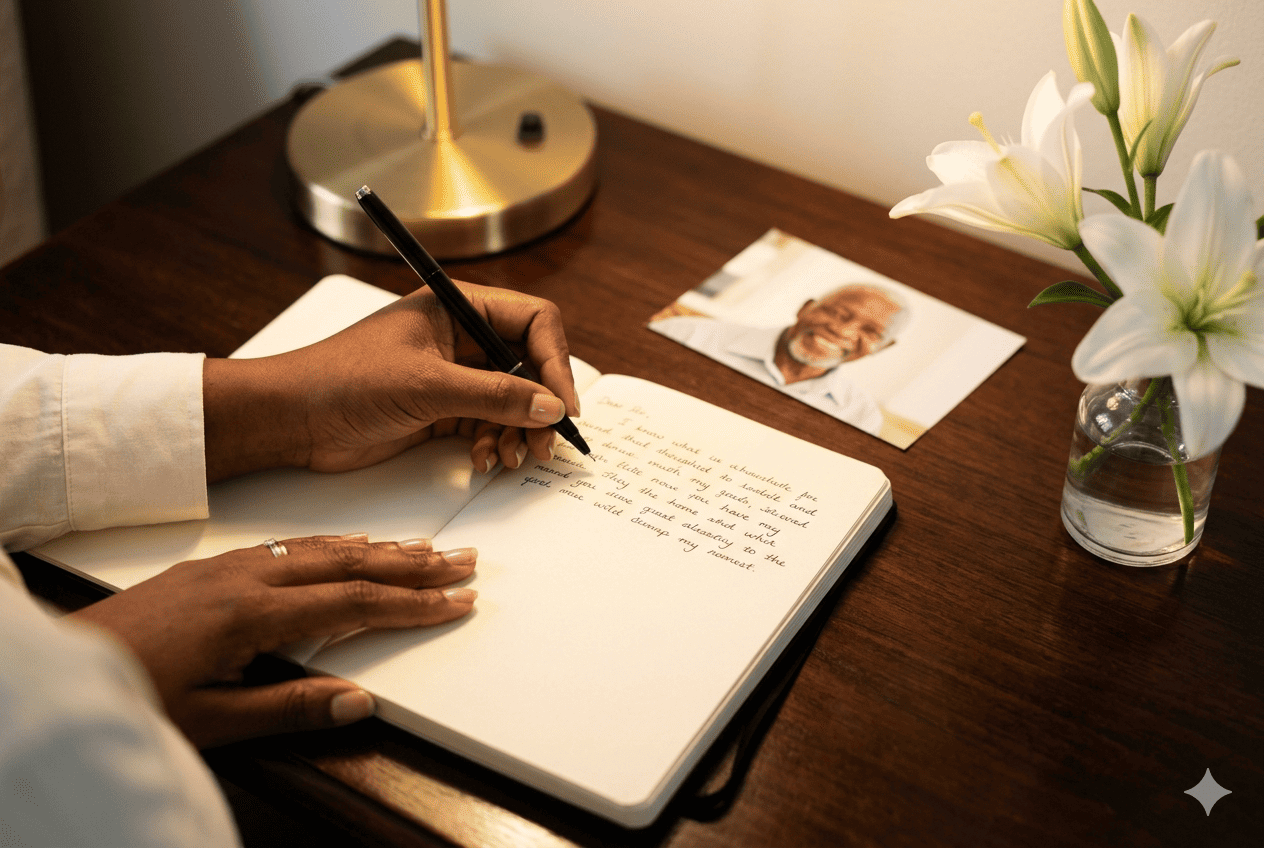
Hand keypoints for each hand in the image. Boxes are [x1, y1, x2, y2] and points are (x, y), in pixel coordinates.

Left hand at [70, 534, 476, 747]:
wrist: (63, 664)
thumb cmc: (127, 692)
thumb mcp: (210, 721)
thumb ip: (288, 708)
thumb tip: (357, 702)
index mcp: (250, 614)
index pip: (354, 605)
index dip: (412, 604)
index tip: (455, 601)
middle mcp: (245, 578)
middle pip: (349, 564)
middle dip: (413, 563)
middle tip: (461, 559)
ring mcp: (227, 567)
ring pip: (323, 548)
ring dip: (379, 548)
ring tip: (423, 548)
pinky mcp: (212, 567)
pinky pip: (291, 545)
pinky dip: (334, 544)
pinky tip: (349, 544)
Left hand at [203, 282, 579, 481]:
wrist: (292, 419)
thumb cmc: (343, 380)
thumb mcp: (426, 386)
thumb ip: (494, 396)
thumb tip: (550, 407)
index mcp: (458, 306)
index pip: (533, 320)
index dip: (554, 361)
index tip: (562, 403)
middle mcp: (461, 337)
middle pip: (529, 364)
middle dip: (540, 405)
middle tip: (545, 442)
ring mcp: (453, 375)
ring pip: (513, 400)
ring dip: (520, 431)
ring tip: (512, 457)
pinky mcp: (442, 409)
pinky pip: (489, 424)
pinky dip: (495, 443)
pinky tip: (485, 460)